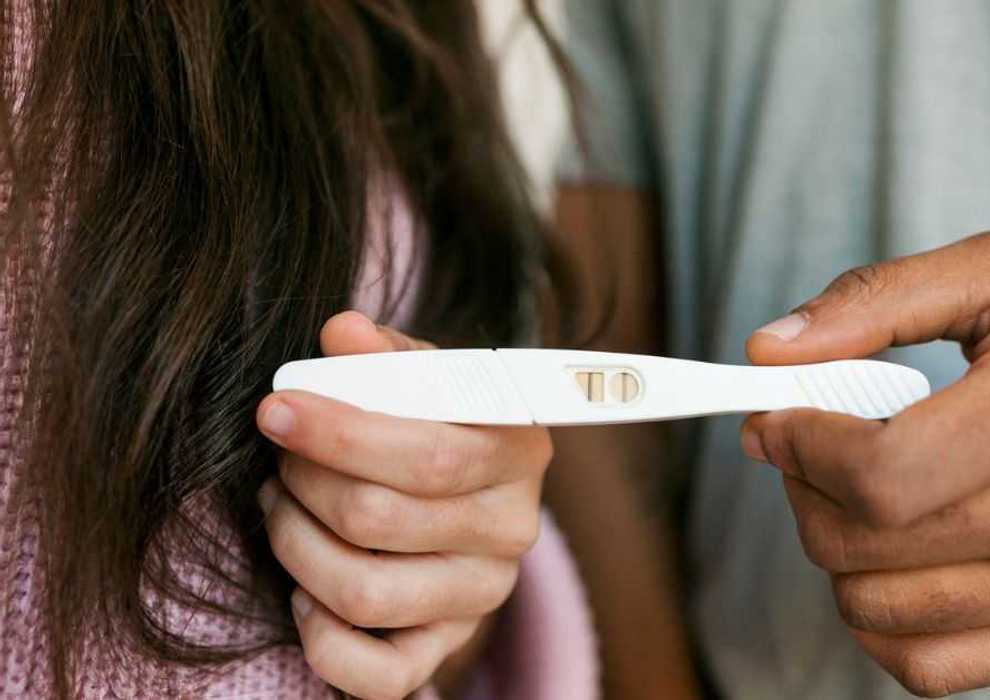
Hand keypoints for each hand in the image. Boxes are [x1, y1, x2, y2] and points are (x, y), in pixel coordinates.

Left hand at [256, 311, 552, 699]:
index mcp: (517, 450)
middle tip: (279, 462)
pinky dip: (320, 637)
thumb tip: (343, 332)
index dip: (342, 435)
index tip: (277, 410)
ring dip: (296, 548)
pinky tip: (304, 591)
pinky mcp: (448, 647)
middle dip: (305, 485)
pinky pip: (376, 675)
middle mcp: (513, 529)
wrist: (459, 501)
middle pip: (382, 521)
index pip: (429, 455)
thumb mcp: (418, 379)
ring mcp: (483, 595)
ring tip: (280, 511)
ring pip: (365, 594)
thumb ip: (382, 356)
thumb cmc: (430, 426)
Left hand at [740, 232, 989, 696]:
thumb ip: (875, 299)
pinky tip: (892, 556)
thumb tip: (767, 352)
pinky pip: (922, 666)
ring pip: (875, 608)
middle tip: (810, 446)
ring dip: (834, 549)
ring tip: (862, 493)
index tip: (780, 416)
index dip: (803, 446)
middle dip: (802, 488)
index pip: (886, 471)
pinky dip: (876, 617)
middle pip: (865, 543)